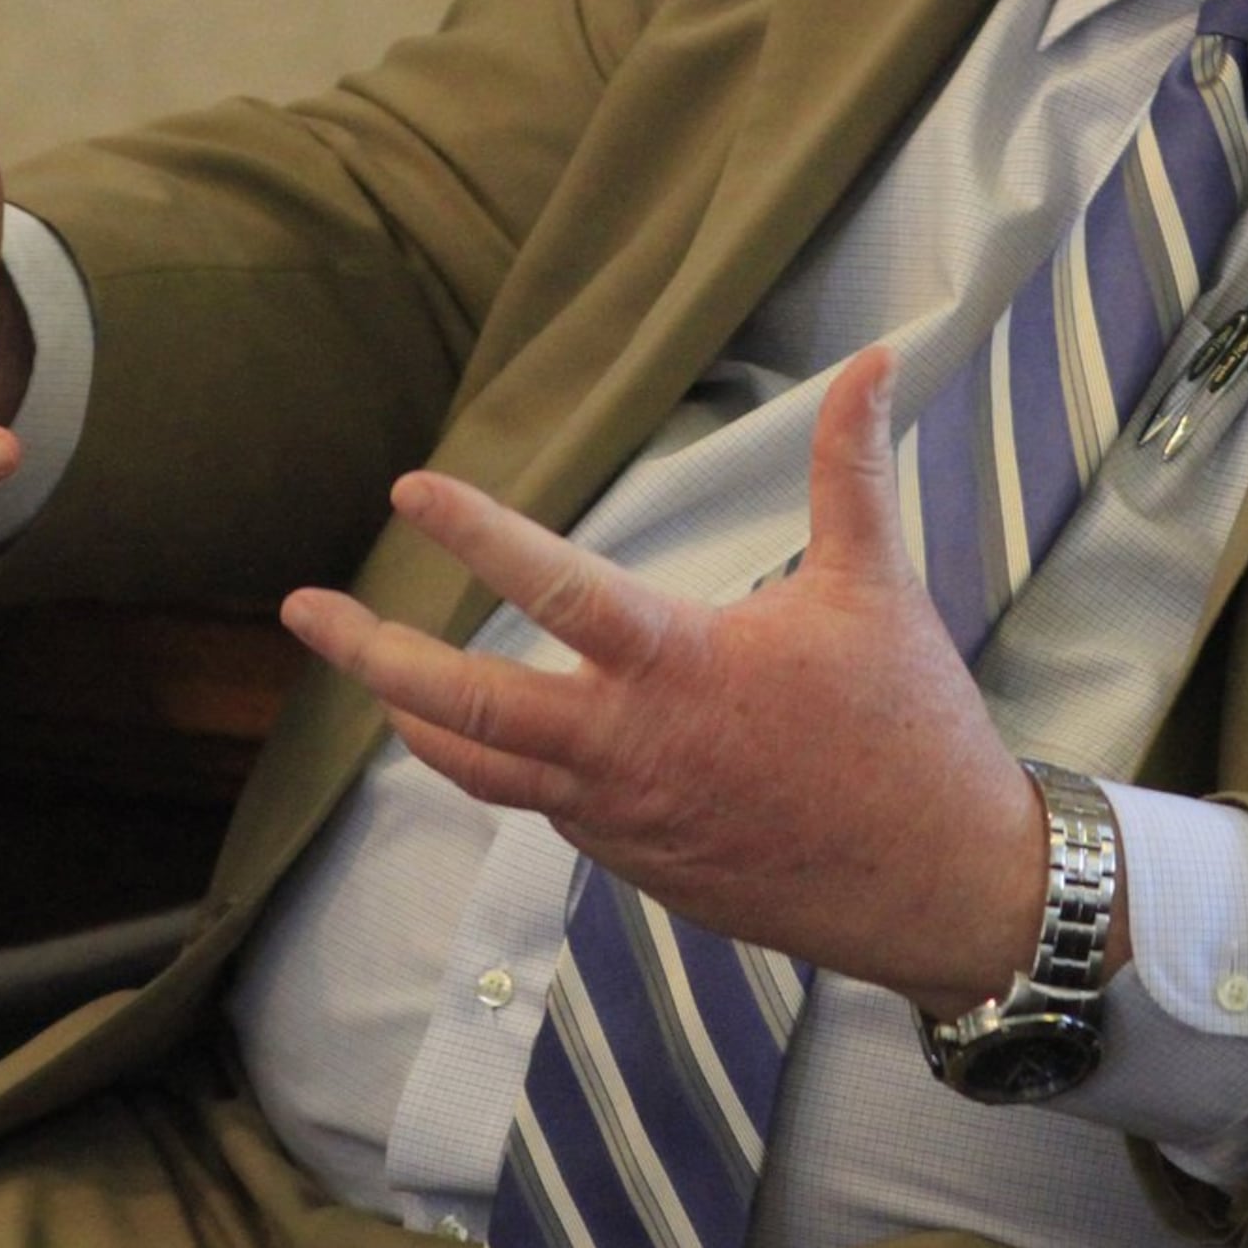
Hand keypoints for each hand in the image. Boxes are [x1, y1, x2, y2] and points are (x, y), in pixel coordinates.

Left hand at [279, 350, 1063, 1012]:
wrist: (947, 890)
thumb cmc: (912, 730)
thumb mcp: (876, 586)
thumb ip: (852, 467)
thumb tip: (878, 356)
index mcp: (680, 668)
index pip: (552, 590)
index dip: (475, 533)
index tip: (407, 490)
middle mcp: (628, 751)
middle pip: (461, 709)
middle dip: (370, 657)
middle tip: (300, 613)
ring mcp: (622, 820)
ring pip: (484, 770)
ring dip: (420, 720)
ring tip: (377, 680)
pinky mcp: (637, 868)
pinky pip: (549, 809)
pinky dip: (517, 766)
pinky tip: (516, 737)